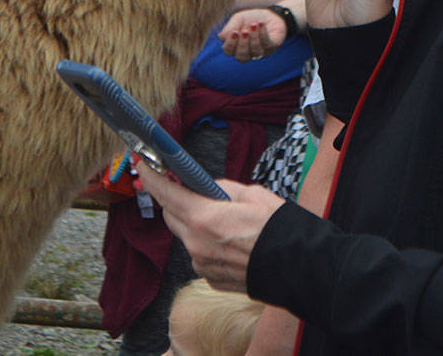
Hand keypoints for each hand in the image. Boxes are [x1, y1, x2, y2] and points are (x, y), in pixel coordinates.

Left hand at [135, 163, 284, 293]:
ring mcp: (202, 265)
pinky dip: (206, 244)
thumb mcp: (252, 194)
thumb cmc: (278, 228)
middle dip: (176, 200)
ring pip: (186, 237)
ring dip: (194, 224)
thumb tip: (208, 187)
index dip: (151, 177)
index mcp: (204, 218)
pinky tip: (229, 241)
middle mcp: (196, 245)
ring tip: (222, 218)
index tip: (143, 164)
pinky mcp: (210, 278)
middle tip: (186, 188)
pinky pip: (200, 255)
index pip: (166, 194)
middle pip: (172, 216)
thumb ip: (222, 189)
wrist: (299, 267)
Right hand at [219, 10, 285, 60]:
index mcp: (236, 46)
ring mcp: (260, 52)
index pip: (229, 51)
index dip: (230, 43)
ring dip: (254, 38)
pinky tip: (261, 24)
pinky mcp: (272, 47)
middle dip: (242, 44)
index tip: (234, 32)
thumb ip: (230, 27)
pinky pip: (267, 44)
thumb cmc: (251, 19)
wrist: (270, 15)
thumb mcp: (238, 19)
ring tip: (254, 25)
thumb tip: (221, 37)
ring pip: (256, 52)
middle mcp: (247, 52)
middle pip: (241, 57)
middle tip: (244, 31)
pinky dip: (263, 34)